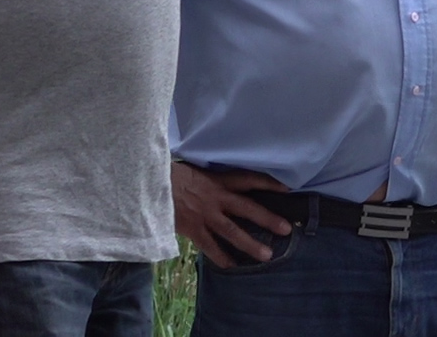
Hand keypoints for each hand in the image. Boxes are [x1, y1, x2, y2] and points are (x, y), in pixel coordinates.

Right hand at [171, 162, 292, 268]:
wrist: (149, 183)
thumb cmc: (171, 174)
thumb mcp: (195, 170)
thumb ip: (210, 179)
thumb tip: (224, 184)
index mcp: (217, 180)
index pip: (248, 179)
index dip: (268, 183)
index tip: (287, 189)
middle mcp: (215, 197)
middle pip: (246, 208)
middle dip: (267, 218)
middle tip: (286, 229)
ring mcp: (204, 214)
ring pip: (232, 231)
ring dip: (250, 244)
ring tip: (267, 255)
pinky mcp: (192, 228)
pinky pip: (210, 246)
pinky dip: (221, 257)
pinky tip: (232, 267)